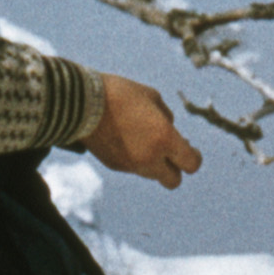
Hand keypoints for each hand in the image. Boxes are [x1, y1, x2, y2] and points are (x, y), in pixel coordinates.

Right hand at [88, 68, 201, 184]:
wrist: (80, 103)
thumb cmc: (119, 94)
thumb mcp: (151, 97)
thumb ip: (166, 117)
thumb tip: (170, 130)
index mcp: (164, 139)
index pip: (191, 164)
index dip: (194, 157)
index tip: (191, 149)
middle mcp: (150, 158)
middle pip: (173, 180)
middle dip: (176, 168)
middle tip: (171, 152)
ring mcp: (131, 165)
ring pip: (152, 175)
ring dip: (155, 164)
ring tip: (147, 142)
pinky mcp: (115, 166)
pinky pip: (133, 168)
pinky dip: (136, 159)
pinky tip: (127, 140)